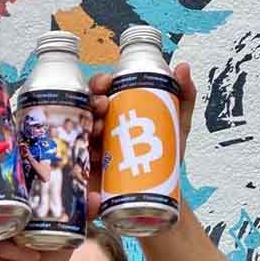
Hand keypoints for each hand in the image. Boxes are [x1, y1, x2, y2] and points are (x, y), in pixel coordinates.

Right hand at [85, 63, 196, 214]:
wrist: (160, 194)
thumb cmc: (165, 157)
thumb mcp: (178, 125)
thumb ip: (184, 98)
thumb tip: (182, 67)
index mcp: (116, 112)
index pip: (101, 91)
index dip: (99, 83)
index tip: (106, 83)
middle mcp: (100, 127)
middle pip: (84, 107)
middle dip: (89, 101)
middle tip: (101, 105)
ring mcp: (91, 148)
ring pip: (77, 130)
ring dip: (84, 125)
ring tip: (97, 130)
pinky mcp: (86, 171)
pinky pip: (75, 159)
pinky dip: (80, 154)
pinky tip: (93, 155)